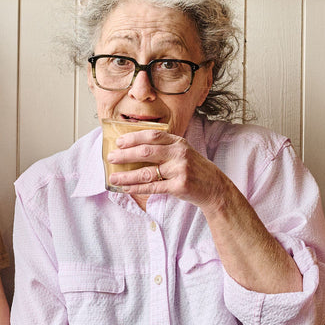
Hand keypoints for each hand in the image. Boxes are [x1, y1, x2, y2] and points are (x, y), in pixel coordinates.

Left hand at [106, 129, 229, 209]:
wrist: (214, 186)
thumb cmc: (193, 168)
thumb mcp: (182, 152)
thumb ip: (163, 148)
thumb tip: (132, 149)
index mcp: (178, 142)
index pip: (152, 136)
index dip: (133, 138)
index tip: (118, 141)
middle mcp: (179, 154)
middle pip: (146, 152)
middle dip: (125, 155)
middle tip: (110, 157)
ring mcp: (179, 170)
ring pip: (147, 172)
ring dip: (127, 175)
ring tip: (113, 177)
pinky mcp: (179, 186)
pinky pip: (153, 187)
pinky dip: (137, 188)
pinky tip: (126, 188)